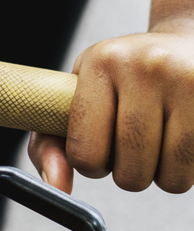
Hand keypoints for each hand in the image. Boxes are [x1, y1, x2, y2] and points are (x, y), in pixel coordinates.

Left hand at [29, 21, 193, 193]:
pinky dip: (187, 168)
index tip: (97, 147)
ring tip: (158, 140)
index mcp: (103, 63)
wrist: (186, 44)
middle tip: (131, 143)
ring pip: (170, 179)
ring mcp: (191, 82)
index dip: (90, 164)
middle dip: (126, 171)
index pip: (85, 153)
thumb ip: (50, 143)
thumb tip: (56, 185)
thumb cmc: (122, 77)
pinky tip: (182, 137)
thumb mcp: (78, 96)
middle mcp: (148, 67)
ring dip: (161, 174)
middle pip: (129, 173)